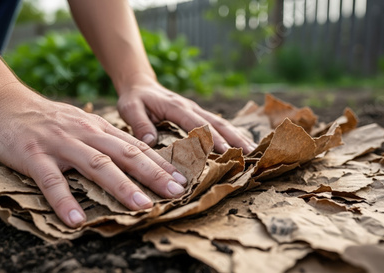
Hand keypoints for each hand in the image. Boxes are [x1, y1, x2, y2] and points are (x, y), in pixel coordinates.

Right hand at [0, 84, 187, 227]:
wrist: (5, 103)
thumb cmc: (48, 120)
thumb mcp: (82, 124)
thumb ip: (105, 139)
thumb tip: (134, 158)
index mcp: (98, 128)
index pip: (135, 147)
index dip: (160, 164)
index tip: (182, 180)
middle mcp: (85, 134)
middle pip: (125, 154)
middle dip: (153, 174)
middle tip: (176, 192)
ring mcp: (60, 144)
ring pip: (96, 165)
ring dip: (121, 187)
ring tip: (141, 207)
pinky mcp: (34, 156)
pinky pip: (51, 181)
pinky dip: (64, 201)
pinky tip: (76, 221)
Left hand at [116, 78, 257, 153]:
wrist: (139, 84)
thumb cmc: (135, 99)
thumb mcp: (130, 109)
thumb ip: (139, 124)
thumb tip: (150, 142)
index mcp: (176, 107)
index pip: (197, 124)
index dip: (211, 138)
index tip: (225, 151)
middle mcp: (190, 108)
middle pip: (217, 123)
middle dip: (234, 138)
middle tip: (250, 155)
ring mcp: (196, 111)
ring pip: (222, 123)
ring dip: (238, 136)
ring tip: (253, 152)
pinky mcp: (197, 115)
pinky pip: (218, 125)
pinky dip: (232, 134)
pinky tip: (243, 145)